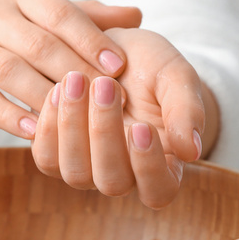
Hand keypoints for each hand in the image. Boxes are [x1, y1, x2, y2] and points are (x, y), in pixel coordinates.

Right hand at [0, 0, 141, 138]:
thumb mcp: (32, 10)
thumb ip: (84, 14)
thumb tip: (137, 16)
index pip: (60, 12)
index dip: (92, 39)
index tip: (120, 67)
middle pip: (40, 44)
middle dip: (78, 73)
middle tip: (109, 101)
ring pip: (12, 72)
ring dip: (48, 98)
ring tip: (79, 121)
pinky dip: (10, 117)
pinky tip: (36, 134)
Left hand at [31, 28, 218, 208]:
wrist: (109, 49)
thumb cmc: (151, 66)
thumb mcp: (175, 76)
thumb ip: (188, 110)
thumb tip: (192, 152)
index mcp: (163, 164)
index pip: (159, 190)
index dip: (149, 166)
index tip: (141, 126)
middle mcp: (124, 175)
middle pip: (113, 182)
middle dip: (105, 134)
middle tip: (105, 85)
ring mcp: (87, 169)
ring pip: (76, 173)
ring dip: (73, 127)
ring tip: (75, 79)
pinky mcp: (57, 155)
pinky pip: (46, 157)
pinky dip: (48, 125)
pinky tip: (57, 89)